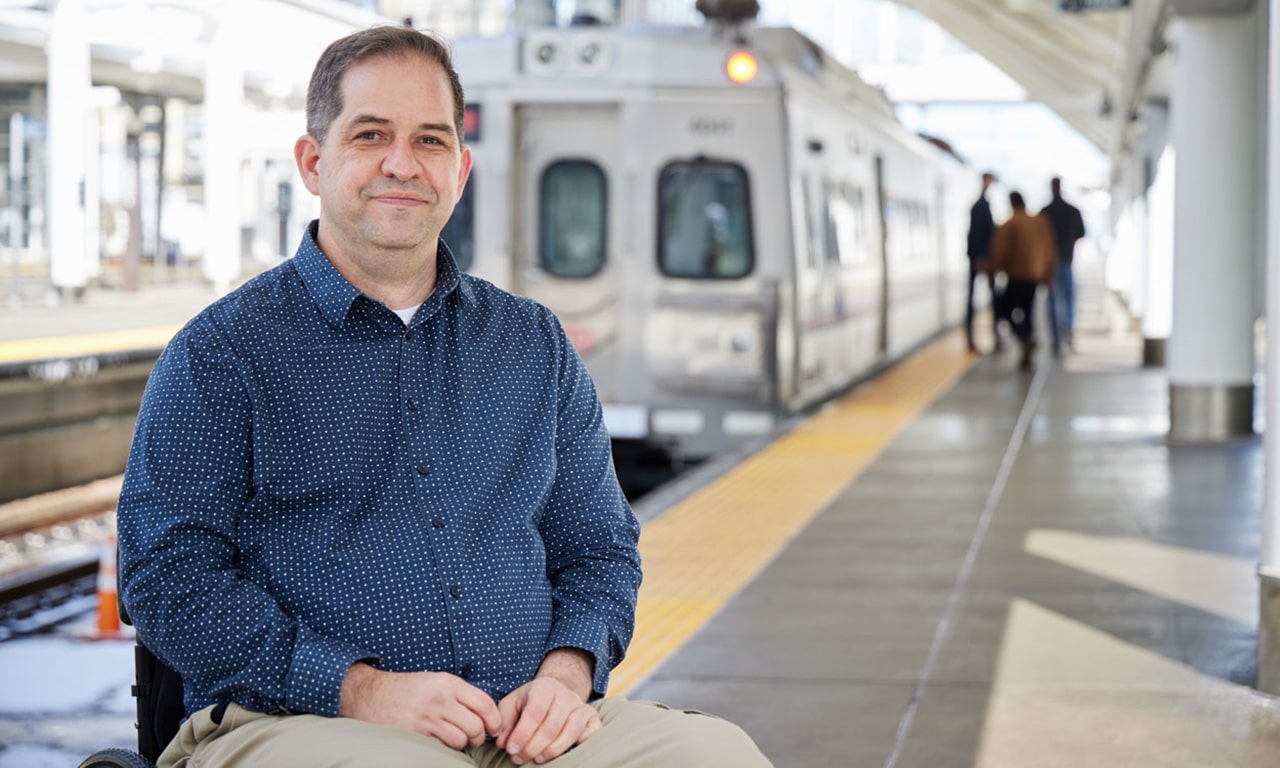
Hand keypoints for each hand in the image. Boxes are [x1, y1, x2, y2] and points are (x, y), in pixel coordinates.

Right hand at [339, 663, 502, 750]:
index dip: (495, 719)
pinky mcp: (417, 733)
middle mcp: (441, 698)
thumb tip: (485, 713)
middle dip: (479, 736)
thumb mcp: (435, 681)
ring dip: (462, 744)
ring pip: (461, 739)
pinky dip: (446, 748)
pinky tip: (441, 742)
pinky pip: (442, 746)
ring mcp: (428, 717)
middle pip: (476, 725)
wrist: (371, 694)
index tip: (494, 727)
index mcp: (449, 683)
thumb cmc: (407, 689)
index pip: (484, 703)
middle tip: (474, 738)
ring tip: (456, 740)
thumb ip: (459, 693)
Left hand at [495, 649, 600, 764]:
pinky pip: (591, 734)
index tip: (510, 749)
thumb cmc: (530, 702)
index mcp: (545, 687)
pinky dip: (579, 746)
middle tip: (519, 758)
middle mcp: (566, 694)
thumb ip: (504, 722)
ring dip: (552, 750)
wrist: (556, 693)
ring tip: (537, 759)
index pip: (535, 712)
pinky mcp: (592, 718)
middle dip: (533, 747)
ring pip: (571, 731)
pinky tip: (563, 754)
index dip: (522, 734)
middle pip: (552, 726)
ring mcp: (582, 706)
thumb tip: (502, 741)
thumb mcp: (512, 705)